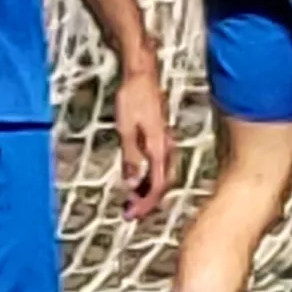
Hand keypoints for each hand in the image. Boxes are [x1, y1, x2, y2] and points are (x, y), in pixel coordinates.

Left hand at [110, 62, 171, 221]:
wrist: (142, 75)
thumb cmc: (133, 98)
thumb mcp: (126, 129)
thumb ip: (130, 157)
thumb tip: (131, 181)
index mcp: (159, 148)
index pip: (157, 185)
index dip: (146, 203)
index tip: (133, 215)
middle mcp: (166, 147)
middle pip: (163, 182)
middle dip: (149, 201)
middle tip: (132, 213)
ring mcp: (165, 141)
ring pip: (163, 174)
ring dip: (149, 190)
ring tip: (132, 200)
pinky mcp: (161, 136)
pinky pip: (160, 163)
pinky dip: (150, 176)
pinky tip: (138, 178)